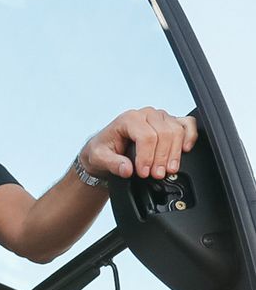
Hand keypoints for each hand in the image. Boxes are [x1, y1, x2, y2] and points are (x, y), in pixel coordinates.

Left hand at [80, 108, 197, 179]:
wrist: (107, 148)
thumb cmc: (104, 149)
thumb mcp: (99, 158)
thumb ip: (112, 163)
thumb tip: (127, 169)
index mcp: (128, 119)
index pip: (146, 136)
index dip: (148, 157)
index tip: (144, 172)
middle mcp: (145, 115)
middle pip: (164, 134)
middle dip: (162, 158)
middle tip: (156, 174)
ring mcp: (159, 117)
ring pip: (177, 131)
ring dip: (175, 153)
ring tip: (168, 169)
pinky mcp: (170, 122)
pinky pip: (187, 124)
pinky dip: (190, 136)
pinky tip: (184, 150)